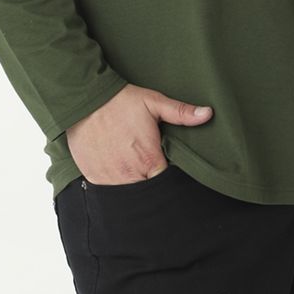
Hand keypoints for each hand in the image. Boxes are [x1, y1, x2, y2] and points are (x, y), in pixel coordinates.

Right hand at [66, 84, 213, 184]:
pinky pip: (108, 190)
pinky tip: (117, 168)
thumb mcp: (154, 102)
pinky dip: (115, 182)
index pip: (166, 184)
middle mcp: (130, 174)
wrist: (85, 100)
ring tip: (133, 167)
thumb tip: (208, 114)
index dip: (168, 178)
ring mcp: (110, 178)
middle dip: (151, 181)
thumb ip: (181, 113)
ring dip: (133, 184)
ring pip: (128, 193)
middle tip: (148, 166)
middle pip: (148, 190)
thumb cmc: (121, 101)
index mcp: (149, 160)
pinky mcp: (94, 177)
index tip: (166, 168)